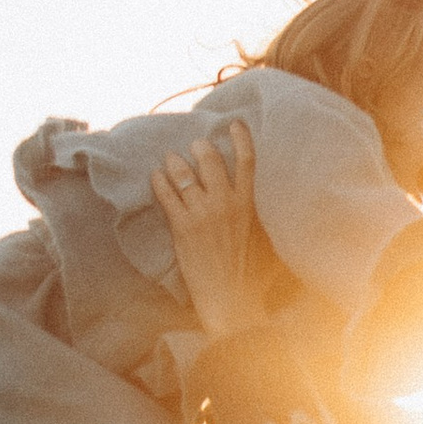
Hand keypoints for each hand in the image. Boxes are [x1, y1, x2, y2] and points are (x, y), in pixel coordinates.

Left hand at [151, 123, 277, 337]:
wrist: (231, 300)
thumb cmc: (252, 276)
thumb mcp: (267, 241)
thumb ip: (263, 218)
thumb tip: (267, 207)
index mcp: (250, 205)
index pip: (247, 161)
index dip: (240, 138)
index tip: (234, 124)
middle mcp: (226, 203)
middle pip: (210, 159)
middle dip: (199, 147)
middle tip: (194, 145)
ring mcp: (202, 214)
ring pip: (184, 173)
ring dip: (174, 161)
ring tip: (170, 158)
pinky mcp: (182, 227)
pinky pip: (166, 195)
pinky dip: (159, 181)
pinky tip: (155, 176)